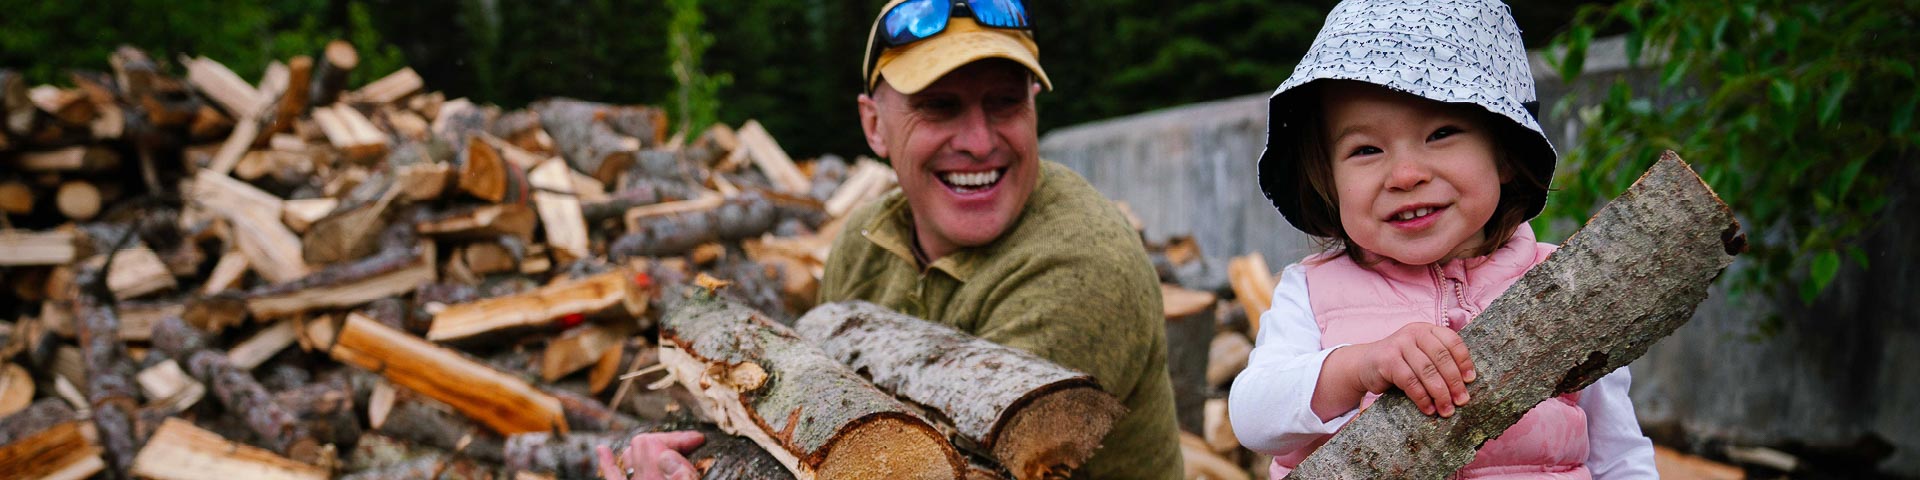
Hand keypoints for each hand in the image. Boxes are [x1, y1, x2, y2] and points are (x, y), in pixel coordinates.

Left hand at [595, 431, 705, 479]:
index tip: (698, 441)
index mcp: (656, 476)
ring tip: (668, 448)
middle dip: (666, 440)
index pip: (655, 442)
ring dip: (646, 447)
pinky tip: (602, 450)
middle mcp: (642, 479)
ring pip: (629, 456)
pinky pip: (612, 477)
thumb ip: (682, 475)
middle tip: (689, 446)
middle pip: (642, 443)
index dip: (679, 438)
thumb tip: (666, 453)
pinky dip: (608, 462)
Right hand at [1349, 323, 1476, 416]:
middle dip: (1454, 382)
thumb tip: (1465, 387)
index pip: (1452, 341)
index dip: (1464, 361)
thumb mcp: (1420, 355)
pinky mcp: (1386, 360)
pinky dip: (1422, 397)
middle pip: (1441, 357)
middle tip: (1462, 401)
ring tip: (1447, 410)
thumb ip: (1439, 362)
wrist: (1364, 365)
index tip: (1470, 381)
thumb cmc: (1400, 364)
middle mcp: (1414, 332)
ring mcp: (1399, 344)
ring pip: (1427, 370)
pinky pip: (1410, 381)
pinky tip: (1428, 409)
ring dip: (1440, 393)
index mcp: (1427, 330)